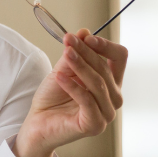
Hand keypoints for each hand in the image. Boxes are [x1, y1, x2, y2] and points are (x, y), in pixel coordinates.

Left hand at [13, 29, 128, 156]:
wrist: (38, 122)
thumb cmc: (52, 98)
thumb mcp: (63, 70)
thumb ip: (74, 54)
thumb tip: (84, 32)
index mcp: (110, 83)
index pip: (119, 57)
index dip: (105, 45)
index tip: (85, 37)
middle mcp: (113, 98)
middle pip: (105, 68)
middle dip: (86, 52)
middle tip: (68, 40)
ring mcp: (106, 113)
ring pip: (98, 83)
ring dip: (80, 66)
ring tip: (65, 54)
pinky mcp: (94, 125)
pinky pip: (87, 101)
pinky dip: (73, 86)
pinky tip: (59, 76)